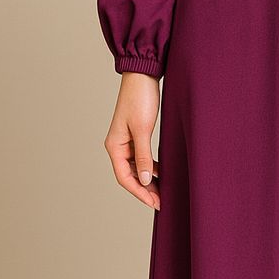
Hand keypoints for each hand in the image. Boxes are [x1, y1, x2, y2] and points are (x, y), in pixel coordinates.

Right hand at [104, 71, 160, 209]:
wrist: (143, 76)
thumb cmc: (140, 99)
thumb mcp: (143, 130)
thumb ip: (144, 156)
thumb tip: (145, 180)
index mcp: (114, 146)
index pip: (124, 178)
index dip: (139, 192)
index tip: (154, 203)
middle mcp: (117, 146)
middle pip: (130, 175)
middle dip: (145, 189)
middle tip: (161, 202)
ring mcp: (126, 141)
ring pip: (136, 168)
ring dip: (148, 180)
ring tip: (163, 191)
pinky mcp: (135, 135)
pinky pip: (141, 157)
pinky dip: (151, 167)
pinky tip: (162, 173)